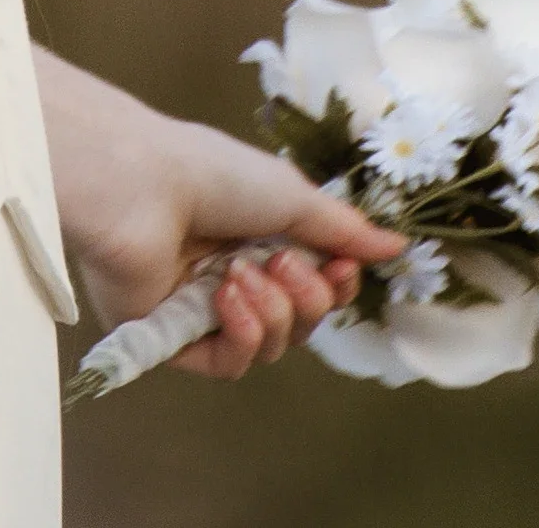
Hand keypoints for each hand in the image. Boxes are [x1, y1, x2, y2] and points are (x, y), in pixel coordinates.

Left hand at [35, 49, 405, 382]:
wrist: (140, 186)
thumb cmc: (211, 174)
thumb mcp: (291, 195)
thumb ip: (344, 230)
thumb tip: (397, 245)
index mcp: (258, 235)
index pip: (317, 285)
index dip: (337, 285)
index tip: (342, 265)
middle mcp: (233, 273)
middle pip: (300, 322)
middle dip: (306, 297)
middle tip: (283, 262)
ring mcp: (201, 308)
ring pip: (269, 345)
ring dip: (271, 312)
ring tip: (242, 272)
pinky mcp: (172, 339)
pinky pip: (229, 364)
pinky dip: (240, 333)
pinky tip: (226, 299)